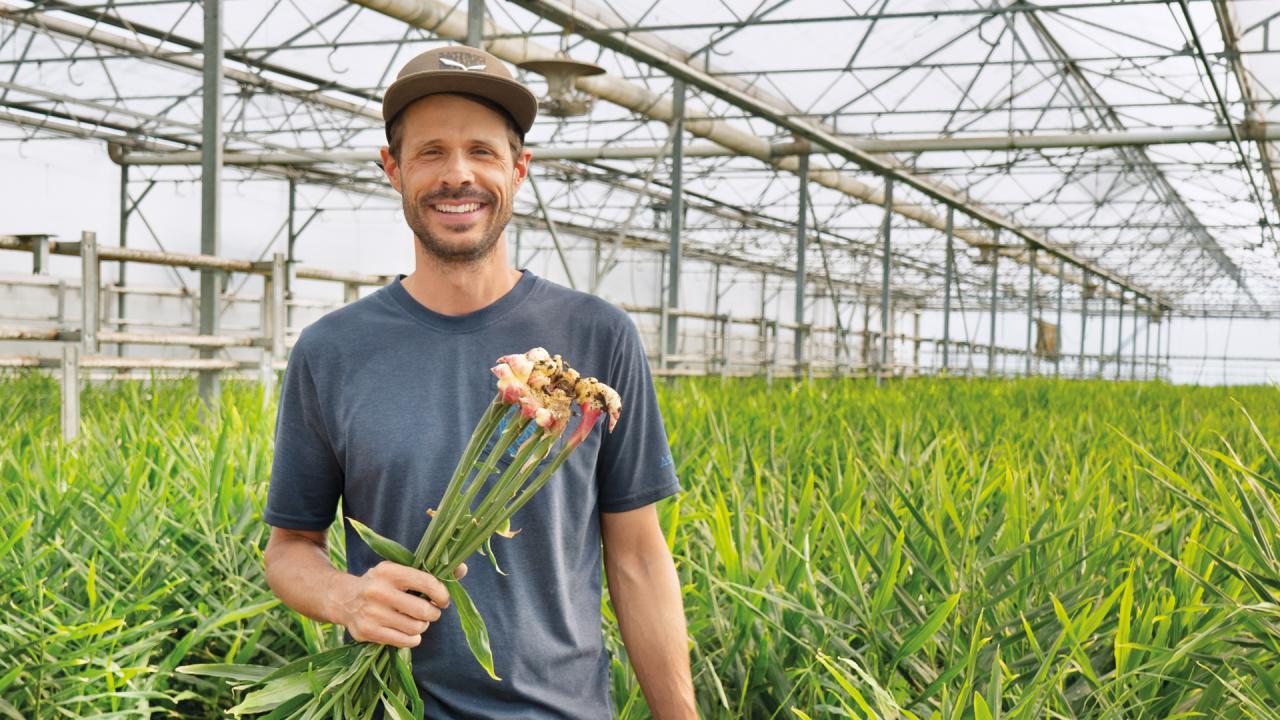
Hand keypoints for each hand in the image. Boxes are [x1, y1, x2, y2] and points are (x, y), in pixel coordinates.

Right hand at [333, 561, 467, 647]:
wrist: (344, 599)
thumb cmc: (382, 584)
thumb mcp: (401, 571)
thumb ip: (432, 571)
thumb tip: (463, 569)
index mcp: (389, 571)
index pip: (427, 582)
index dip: (442, 594)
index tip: (443, 600)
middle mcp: (378, 591)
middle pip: (423, 610)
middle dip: (433, 614)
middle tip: (430, 612)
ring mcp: (370, 613)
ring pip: (415, 628)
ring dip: (422, 627)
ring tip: (417, 621)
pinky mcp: (366, 631)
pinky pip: (403, 641)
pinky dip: (413, 639)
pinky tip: (410, 633)